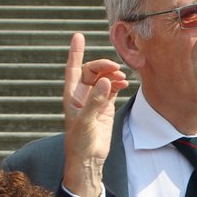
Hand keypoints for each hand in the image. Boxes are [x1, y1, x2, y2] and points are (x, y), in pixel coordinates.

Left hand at [59, 33, 127, 196]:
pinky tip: (124, 84)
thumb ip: (96, 101)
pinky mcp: (105, 108)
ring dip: (112, 75)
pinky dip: (118, 84)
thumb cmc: (80, 142)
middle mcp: (82, 95)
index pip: (73, 68)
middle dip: (103, 66)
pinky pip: (112, 89)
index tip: (78, 36)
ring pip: (103, 79)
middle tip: (116, 68)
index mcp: (71, 95)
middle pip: (92, 71)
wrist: (88, 160)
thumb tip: (106, 80)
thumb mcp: (86, 122)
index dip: (76, 52)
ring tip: (122, 78)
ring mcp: (94, 100)